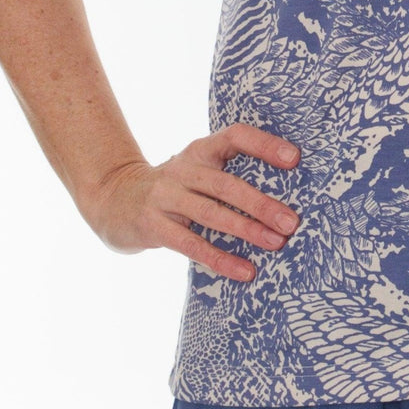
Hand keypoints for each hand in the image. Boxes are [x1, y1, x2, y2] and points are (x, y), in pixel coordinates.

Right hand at [82, 123, 302, 282]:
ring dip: (246, 230)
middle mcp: (183, 169)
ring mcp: (165, 197)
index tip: (295, 158)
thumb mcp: (197, 171)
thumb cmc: (174, 188)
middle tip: (291, 221)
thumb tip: (284, 200)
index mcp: (200, 150)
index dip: (264, 145)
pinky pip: (191, 244)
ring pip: (210, 213)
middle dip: (261, 203)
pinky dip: (220, 258)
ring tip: (276, 244)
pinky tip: (245, 271)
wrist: (113, 199)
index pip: (235, 136)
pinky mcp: (152, 225)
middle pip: (226, 183)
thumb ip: (229, 176)